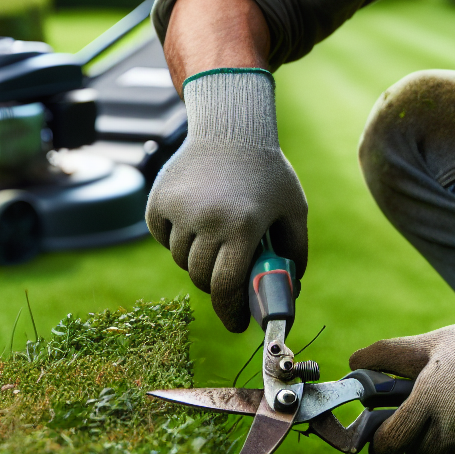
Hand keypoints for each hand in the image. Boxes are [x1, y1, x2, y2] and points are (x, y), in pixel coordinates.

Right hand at [145, 69, 307, 331]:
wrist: (230, 127)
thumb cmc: (267, 172)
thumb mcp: (293, 209)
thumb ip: (296, 253)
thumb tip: (290, 293)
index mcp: (244, 225)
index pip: (227, 288)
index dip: (230, 313)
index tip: (236, 326)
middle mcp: (208, 219)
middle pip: (201, 278)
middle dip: (215, 286)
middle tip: (227, 277)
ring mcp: (180, 209)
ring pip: (181, 259)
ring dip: (197, 259)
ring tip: (215, 238)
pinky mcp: (158, 200)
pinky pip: (163, 237)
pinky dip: (175, 238)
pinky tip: (194, 220)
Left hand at [349, 281, 454, 453]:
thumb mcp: (427, 344)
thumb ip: (387, 355)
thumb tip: (352, 366)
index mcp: (428, 398)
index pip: (390, 442)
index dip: (382, 443)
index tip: (383, 439)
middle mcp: (452, 425)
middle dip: (418, 443)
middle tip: (428, 420)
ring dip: (450, 444)